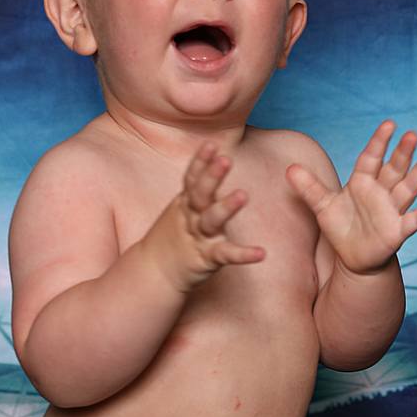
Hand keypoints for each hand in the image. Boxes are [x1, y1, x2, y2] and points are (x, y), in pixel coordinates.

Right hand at [155, 139, 265, 291]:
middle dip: (211, 176)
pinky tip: (261, 253)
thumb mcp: (182, 209)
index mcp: (187, 203)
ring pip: (211, 220)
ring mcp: (199, 237)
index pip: (192, 178)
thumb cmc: (176, 237)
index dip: (200, 161)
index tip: (211, 143)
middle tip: (225, 159)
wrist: (155, 273)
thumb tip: (215, 163)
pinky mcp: (207, 258)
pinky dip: (244, 255)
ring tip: (242, 195)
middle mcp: (192, 217)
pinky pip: (226, 255)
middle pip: (200, 194)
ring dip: (226, 207)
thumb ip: (198, 189)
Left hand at [286, 121, 416, 275]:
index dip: (379, 142)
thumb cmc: (341, 228)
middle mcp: (381, 192)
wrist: (354, 258)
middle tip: (412, 134)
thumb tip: (289, 168)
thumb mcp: (322, 206)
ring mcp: (392, 210)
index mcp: (363, 182)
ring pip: (409, 187)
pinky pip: (416, 218)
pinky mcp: (399, 230)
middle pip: (394, 168)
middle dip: (403, 153)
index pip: (371, 158)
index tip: (389, 124)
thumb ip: (309, 188)